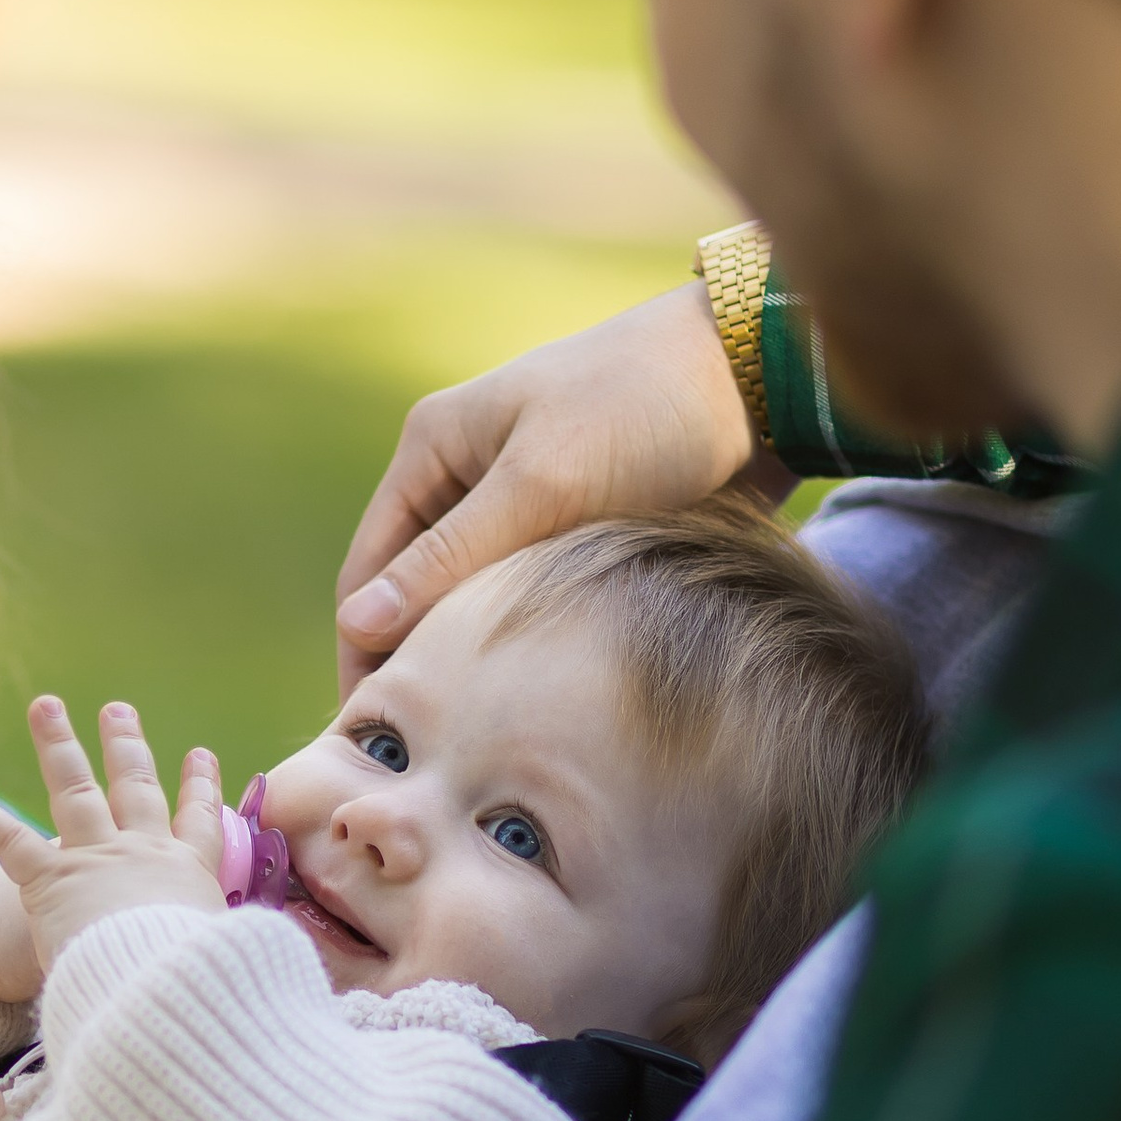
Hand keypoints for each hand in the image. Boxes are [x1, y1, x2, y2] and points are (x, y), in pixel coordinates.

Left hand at [0, 700, 226, 981]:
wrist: (161, 992)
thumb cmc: (199, 984)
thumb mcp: (227, 957)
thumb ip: (227, 947)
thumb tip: (253, 960)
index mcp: (187, 873)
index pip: (199, 821)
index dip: (200, 785)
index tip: (199, 755)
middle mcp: (142, 853)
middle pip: (135, 786)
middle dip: (125, 745)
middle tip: (116, 711)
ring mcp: (94, 859)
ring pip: (75, 789)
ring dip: (58, 745)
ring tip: (47, 707)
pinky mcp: (51, 881)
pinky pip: (11, 841)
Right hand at [333, 280, 762, 685]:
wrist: (760, 376)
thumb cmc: (642, 407)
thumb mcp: (541, 483)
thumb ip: (450, 558)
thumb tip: (360, 624)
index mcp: (433, 448)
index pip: (370, 568)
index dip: (365, 648)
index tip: (379, 725)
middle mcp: (467, 476)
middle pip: (419, 591)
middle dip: (423, 659)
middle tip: (439, 745)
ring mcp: (525, 504)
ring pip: (479, 602)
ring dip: (482, 654)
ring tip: (490, 728)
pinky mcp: (579, 529)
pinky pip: (535, 598)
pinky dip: (532, 638)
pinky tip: (544, 689)